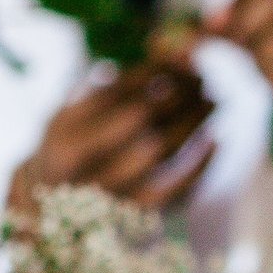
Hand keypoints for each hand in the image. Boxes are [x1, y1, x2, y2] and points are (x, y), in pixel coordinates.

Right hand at [7, 62, 216, 214]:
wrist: (55, 211)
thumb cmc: (64, 150)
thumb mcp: (65, 117)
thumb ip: (100, 89)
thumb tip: (147, 56)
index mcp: (65, 144)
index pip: (114, 100)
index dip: (148, 76)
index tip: (173, 58)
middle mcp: (88, 173)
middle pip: (142, 122)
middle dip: (175, 96)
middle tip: (200, 75)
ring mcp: (117, 198)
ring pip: (162, 151)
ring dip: (192, 122)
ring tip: (213, 100)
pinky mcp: (141, 216)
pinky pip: (179, 190)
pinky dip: (201, 165)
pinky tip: (216, 139)